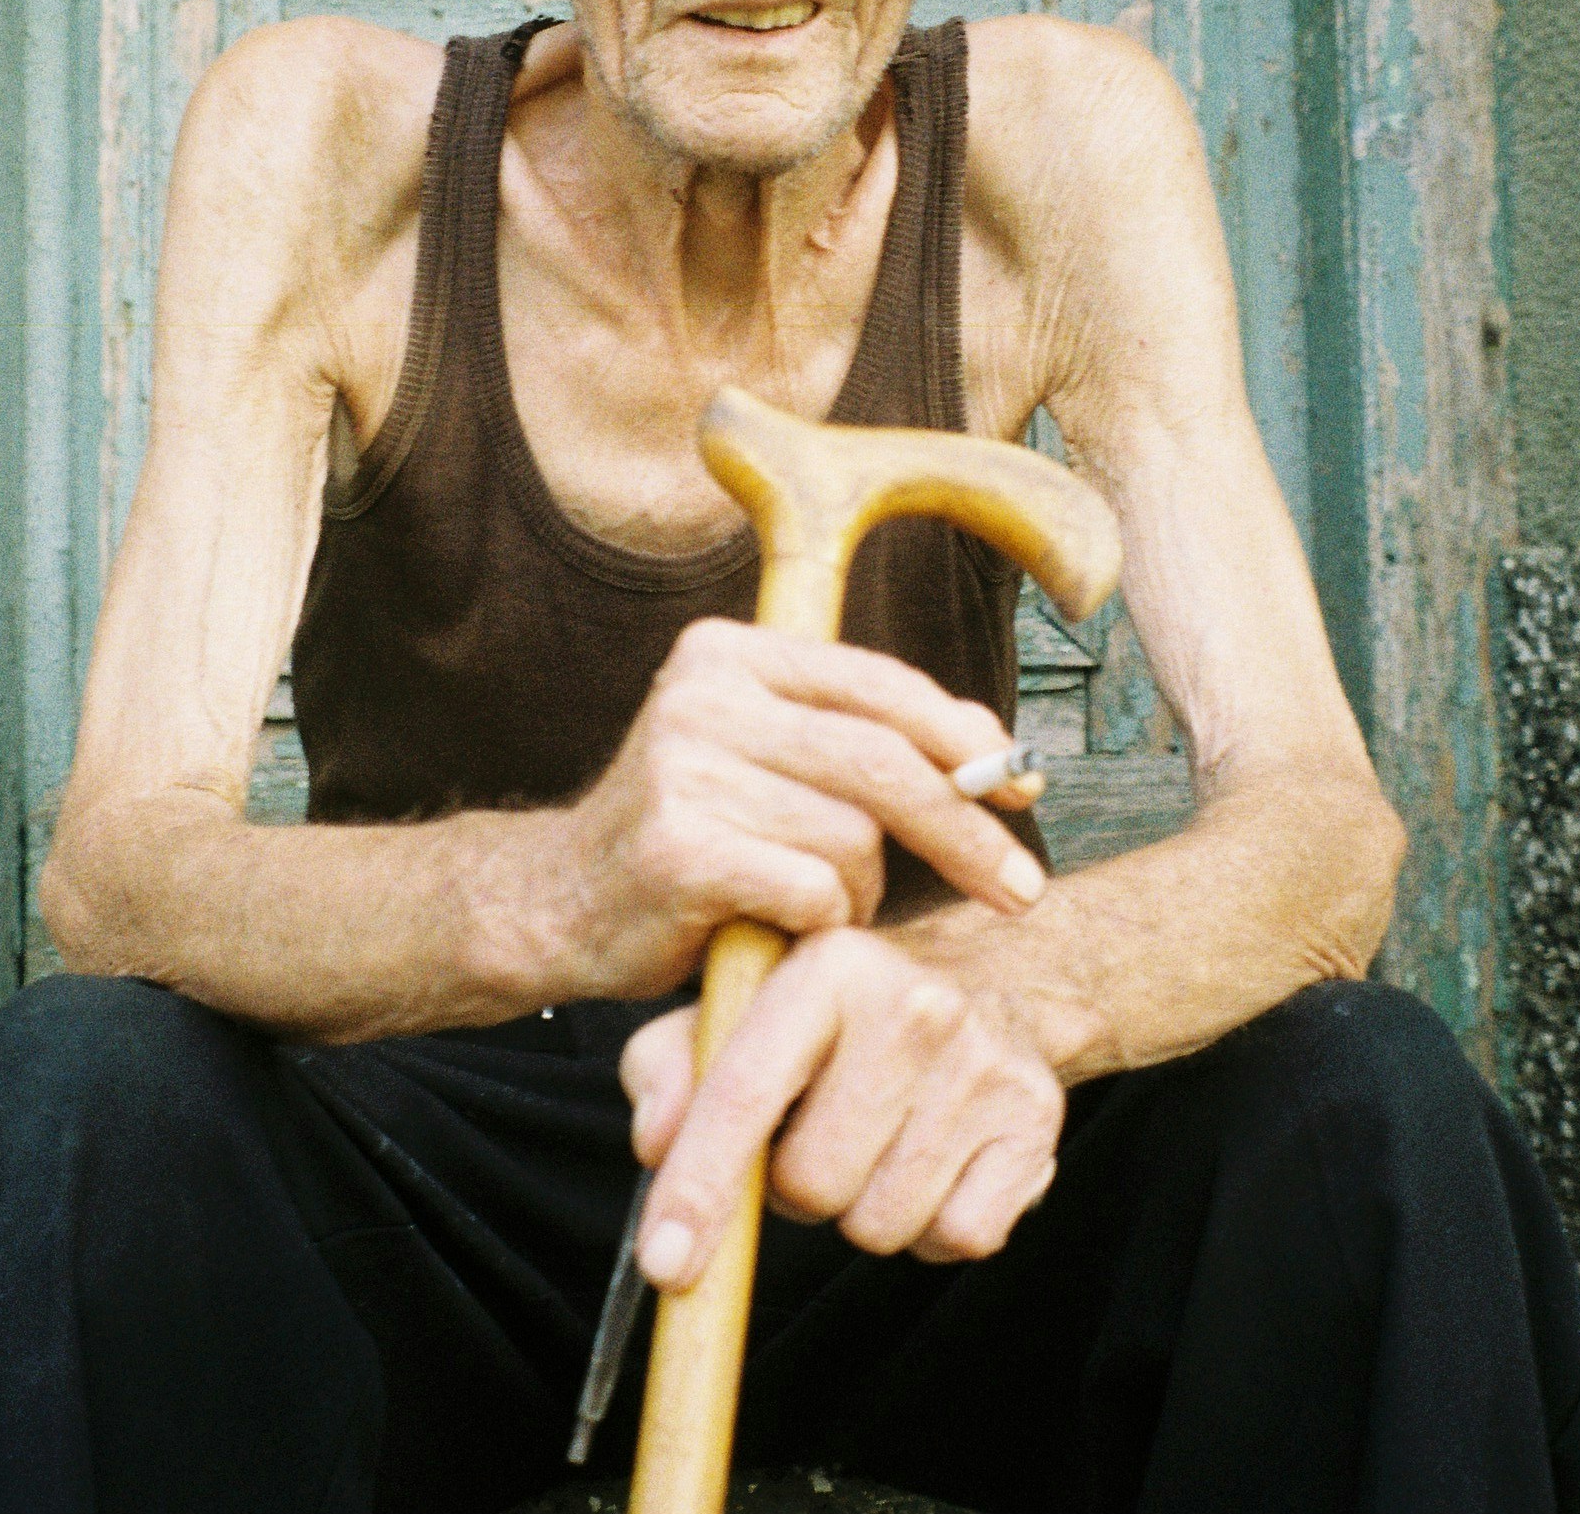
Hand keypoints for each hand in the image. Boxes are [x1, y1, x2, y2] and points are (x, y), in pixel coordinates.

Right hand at [547, 620, 1046, 999]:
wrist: (557, 905)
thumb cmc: (690, 836)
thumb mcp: (760, 756)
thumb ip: (855, 738)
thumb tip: (994, 750)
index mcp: (728, 652)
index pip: (881, 684)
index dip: (966, 737)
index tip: (1022, 788)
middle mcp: (701, 694)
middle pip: (883, 761)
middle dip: (965, 829)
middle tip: (1019, 887)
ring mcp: (684, 768)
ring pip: (854, 837)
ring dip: (859, 892)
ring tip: (815, 905)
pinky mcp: (680, 849)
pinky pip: (813, 890)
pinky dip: (820, 922)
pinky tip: (781, 927)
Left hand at [621, 928, 1064, 1283]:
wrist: (990, 980)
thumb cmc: (838, 1017)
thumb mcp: (742, 1011)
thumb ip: (671, 1067)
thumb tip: (657, 1142)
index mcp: (828, 967)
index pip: (744, 1095)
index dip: (698, 1190)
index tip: (666, 1263)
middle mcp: (916, 1005)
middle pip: (811, 1184)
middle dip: (794, 1188)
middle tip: (816, 1137)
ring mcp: (985, 1063)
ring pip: (880, 1224)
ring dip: (862, 1209)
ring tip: (876, 1144)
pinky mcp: (1037, 1120)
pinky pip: (957, 1239)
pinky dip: (932, 1227)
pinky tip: (932, 1165)